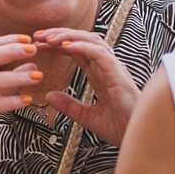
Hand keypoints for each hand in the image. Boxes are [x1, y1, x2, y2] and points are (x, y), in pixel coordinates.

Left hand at [33, 28, 138, 144]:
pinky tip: (66, 46)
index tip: (38, 44)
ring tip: (49, 38)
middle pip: (82, 40)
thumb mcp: (86, 117)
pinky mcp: (118, 74)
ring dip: (69, 36)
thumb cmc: (121, 127)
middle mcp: (106, 67)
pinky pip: (99, 53)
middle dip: (60, 34)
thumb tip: (49, 96)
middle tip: (38, 36)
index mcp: (99, 74)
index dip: (57, 45)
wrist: (136, 138)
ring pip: (91, 41)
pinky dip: (82, 46)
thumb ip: (69, 105)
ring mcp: (113, 69)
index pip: (75, 51)